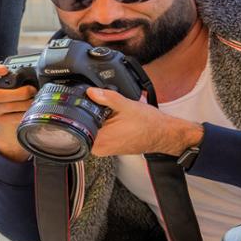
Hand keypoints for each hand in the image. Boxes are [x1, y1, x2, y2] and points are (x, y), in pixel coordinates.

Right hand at [0, 64, 35, 162]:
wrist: (6, 122)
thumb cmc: (10, 97)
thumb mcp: (8, 84)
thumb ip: (14, 77)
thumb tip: (34, 71)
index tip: (5, 69)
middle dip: (18, 93)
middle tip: (32, 90)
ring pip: (7, 106)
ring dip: (24, 103)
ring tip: (35, 100)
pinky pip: (13, 117)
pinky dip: (24, 114)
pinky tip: (31, 111)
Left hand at [84, 88, 204, 157]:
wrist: (165, 134)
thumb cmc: (150, 124)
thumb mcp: (127, 105)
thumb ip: (107, 97)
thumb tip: (90, 91)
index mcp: (99, 141)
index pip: (75, 125)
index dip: (79, 111)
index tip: (86, 103)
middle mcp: (98, 148)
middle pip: (81, 125)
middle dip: (90, 114)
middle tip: (107, 110)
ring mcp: (104, 149)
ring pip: (90, 128)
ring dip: (98, 118)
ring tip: (114, 115)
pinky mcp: (110, 146)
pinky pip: (99, 132)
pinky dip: (104, 123)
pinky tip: (116, 119)